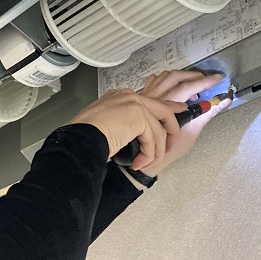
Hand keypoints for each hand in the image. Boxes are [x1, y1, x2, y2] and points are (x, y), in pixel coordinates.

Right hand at [69, 89, 185, 169]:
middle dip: (172, 131)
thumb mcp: (108, 125)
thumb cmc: (86, 135)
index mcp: (121, 97)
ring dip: (154, 152)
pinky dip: (148, 155)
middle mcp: (129, 96)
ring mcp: (135, 104)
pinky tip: (138, 162)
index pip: (151, 101)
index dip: (168, 108)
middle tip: (169, 148)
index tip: (180, 111)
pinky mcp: (139, 115)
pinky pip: (153, 139)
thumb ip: (125, 123)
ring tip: (143, 163)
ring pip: (159, 130)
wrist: (80, 138)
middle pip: (163, 111)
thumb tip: (139, 134)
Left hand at [138, 70, 230, 175]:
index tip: (218, 78)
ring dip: (182, 76)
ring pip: (165, 76)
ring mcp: (147, 97)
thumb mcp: (192, 132)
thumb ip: (207, 113)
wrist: (148, 157)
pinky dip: (168, 79)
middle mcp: (155, 98)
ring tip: (194, 84)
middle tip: (208, 80)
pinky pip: (156, 80)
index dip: (205, 82)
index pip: (189, 88)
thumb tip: (223, 101)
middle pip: (176, 77)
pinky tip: (176, 86)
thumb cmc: (169, 150)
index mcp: (167, 107)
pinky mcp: (143, 98)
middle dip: (194, 76)